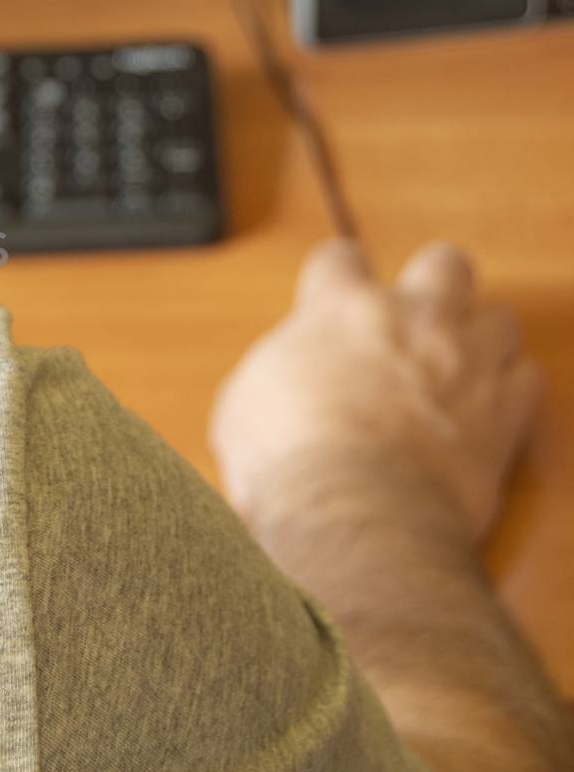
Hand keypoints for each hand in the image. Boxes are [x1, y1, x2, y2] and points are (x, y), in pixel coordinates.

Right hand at [211, 239, 542, 543]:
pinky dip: (509, 390)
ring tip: (457, 367)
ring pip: (499, 317)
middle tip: (413, 320)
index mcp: (338, 310)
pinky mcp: (505, 412)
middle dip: (432, 284)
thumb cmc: (288, 461)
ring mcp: (467, 360)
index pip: (339, 258)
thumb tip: (286, 381)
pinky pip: (527, 378)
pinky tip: (485, 409)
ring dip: (479, 338)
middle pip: (443, 262)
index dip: (337, 276)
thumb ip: (278, 372)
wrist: (355, 512)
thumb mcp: (245, 404)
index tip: (333, 295)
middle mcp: (410, 319)